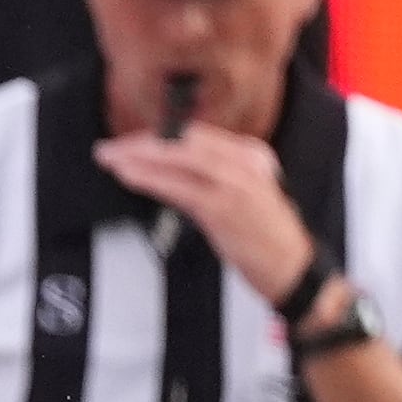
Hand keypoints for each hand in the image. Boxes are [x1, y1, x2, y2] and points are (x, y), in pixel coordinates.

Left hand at [90, 122, 317, 305]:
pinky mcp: (222, 207)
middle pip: (184, 141)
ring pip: (178, 159)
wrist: (292, 265)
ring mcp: (234, 183)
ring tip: (110, 160)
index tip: (129, 142)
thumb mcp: (244, 194)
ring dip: (138, 158)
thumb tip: (173, 172)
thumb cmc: (265, 236)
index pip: (195, 135)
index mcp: (250, 154)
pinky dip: (150, 179)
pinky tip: (128, 177)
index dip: (158, 136)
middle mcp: (244, 161)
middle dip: (141, 142)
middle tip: (109, 148)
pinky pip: (178, 188)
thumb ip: (215, 177)